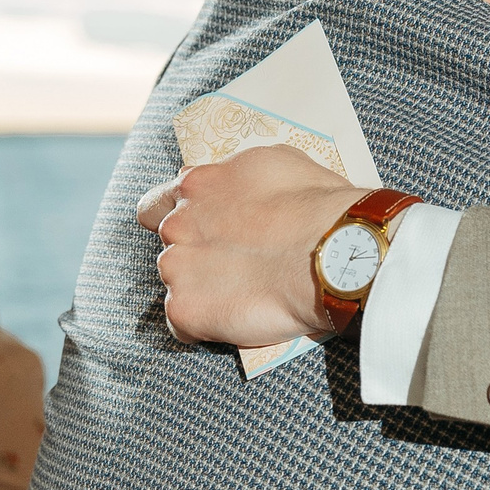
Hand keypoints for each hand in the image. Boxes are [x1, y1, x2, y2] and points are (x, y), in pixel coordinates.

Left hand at [137, 144, 365, 345]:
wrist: (334, 254)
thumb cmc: (317, 206)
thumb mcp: (275, 163)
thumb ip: (236, 176)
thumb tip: (228, 182)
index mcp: (195, 186)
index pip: (156, 205)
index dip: (177, 220)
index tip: (201, 234)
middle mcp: (176, 224)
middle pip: (169, 246)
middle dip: (194, 256)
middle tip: (233, 266)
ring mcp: (177, 268)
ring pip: (176, 284)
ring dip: (201, 290)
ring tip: (243, 294)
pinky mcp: (186, 310)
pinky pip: (183, 326)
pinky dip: (204, 327)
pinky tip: (237, 318)